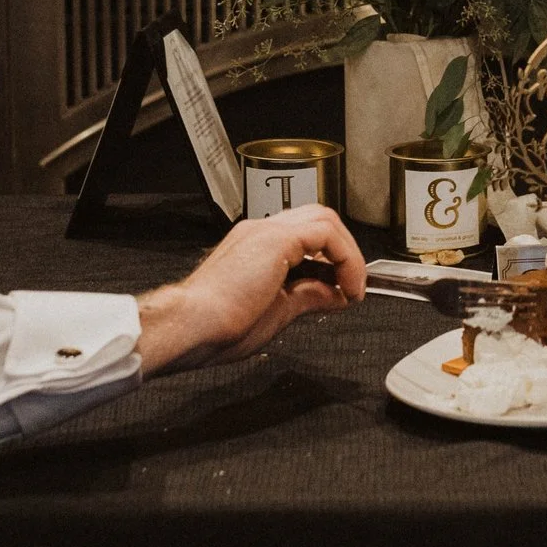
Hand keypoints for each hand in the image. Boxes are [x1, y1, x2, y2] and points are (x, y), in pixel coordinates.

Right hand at [134, 205, 365, 374]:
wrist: (191, 326)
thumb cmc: (217, 326)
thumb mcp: (277, 311)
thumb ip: (309, 296)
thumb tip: (335, 294)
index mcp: (255, 247)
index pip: (306, 236)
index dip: (332, 258)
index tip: (344, 286)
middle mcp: (260, 232)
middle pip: (319, 220)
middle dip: (344, 250)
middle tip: (354, 283)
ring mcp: (266, 231)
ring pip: (325, 220)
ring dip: (347, 251)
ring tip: (354, 286)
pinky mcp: (276, 239)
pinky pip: (326, 233)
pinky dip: (345, 257)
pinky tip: (347, 286)